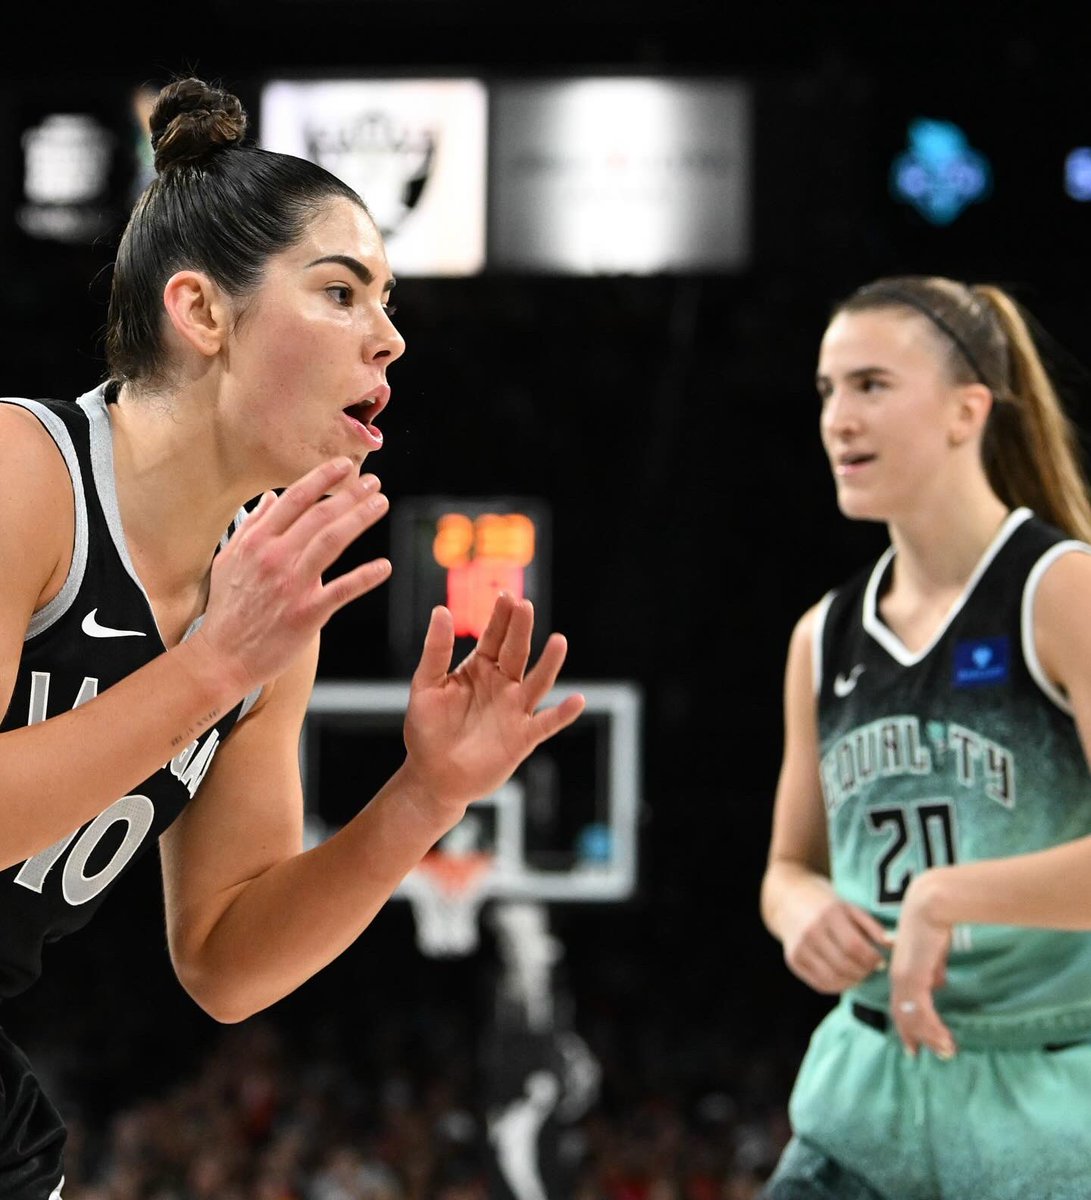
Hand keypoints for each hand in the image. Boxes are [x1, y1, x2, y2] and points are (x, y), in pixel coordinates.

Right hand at [196, 458, 391, 689]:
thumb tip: (272, 497)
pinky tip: (384, 566)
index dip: (322, 479)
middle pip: (319, 515)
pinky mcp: (306, 613)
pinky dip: (365, 576)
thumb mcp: (228, 562)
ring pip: (332, 541)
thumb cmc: (227, 611)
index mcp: (255, 542)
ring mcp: (291, 584)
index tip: (344, 466)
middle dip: (350, 494)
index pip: (294, 500)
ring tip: (379, 503)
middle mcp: (274, 557)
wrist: (222, 657)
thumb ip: (251, 527)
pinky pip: (342, 589)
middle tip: (374, 481)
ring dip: (360, 518)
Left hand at [401, 593, 585, 820]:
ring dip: (549, 663)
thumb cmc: (427, 731)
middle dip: (521, 629)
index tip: (505, 595)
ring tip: (559, 641)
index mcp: (479, 669)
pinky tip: (577, 700)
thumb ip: (436, 651)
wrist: (432, 776)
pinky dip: (563, 713)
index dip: (500, 617)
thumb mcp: (425, 686)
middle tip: (525, 605)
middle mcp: (502, 684)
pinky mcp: (522, 737)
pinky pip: (546, 723)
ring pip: (537, 681)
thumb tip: (440, 610)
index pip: (494, 636)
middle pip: (516, 652)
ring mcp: (515, 710)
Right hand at [782, 892, 892, 993]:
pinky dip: (837, 986)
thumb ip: (872, 926)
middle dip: (864, 972)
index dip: (872, 959)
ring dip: (852, 981)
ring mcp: (800, 948)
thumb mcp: (850, 907)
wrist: (789, 899)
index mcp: (829, 915)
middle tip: (871, 969)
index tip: (880, 961)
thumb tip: (893, 946)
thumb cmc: (827, 904)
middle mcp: (811, 932)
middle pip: (844, 965)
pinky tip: (844, 977)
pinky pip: (820, 984)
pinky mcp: (793, 961)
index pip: (855, 947)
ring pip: (832, 979)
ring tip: (859, 973)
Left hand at [889, 870, 956, 1058]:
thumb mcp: (934, 950)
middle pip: (902, 1014)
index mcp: (901, 968)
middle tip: (927, 1053)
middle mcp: (898, 975)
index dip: (907, 1023)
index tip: (914, 1042)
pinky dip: (932, 1028)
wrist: (931, 904)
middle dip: (915, 1036)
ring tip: (946, 1050)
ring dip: (929, 1036)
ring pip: (911, 1017)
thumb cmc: (935, 922)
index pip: (900, 1002)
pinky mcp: (914, 977)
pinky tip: (945, 1039)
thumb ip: (933, 967)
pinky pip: (921, 1011)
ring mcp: (904, 977)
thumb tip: (937, 981)